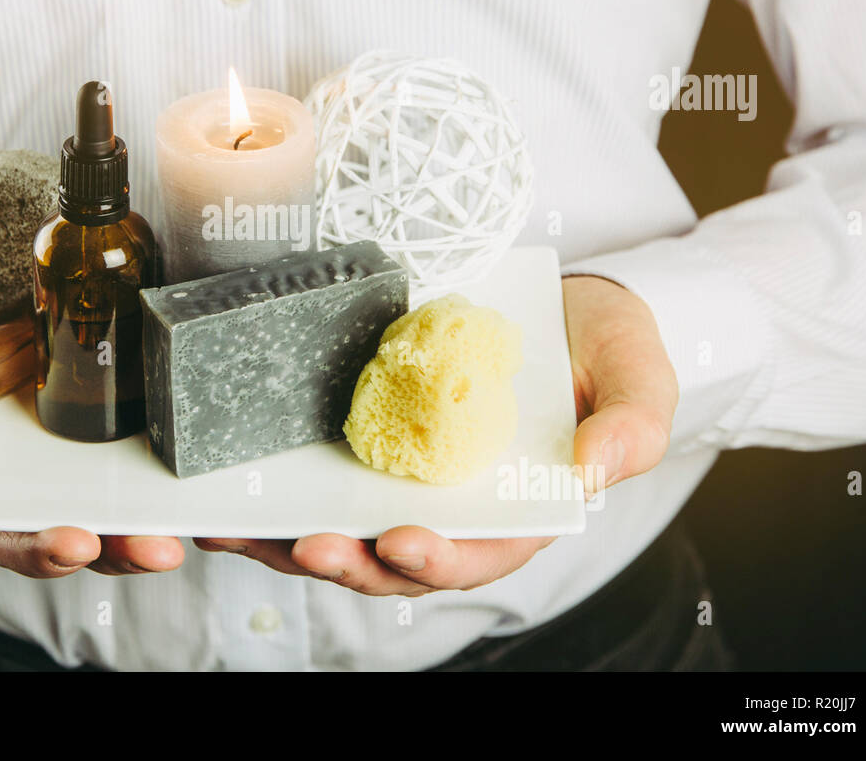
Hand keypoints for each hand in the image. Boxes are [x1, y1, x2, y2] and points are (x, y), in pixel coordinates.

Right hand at [0, 269, 184, 578]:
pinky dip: (172, 458)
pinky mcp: (110, 390)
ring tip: (186, 524)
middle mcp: (30, 465)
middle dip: (118, 547)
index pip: (6, 530)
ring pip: (118, 493)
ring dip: (154, 516)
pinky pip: (146, 436)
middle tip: (155, 548)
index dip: (38, 546)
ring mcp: (74, 432)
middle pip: (78, 524)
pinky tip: (203, 458)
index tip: (74, 539)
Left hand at [194, 274, 677, 595]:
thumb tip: (596, 470)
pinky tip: (225, 494)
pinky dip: (274, 493)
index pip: (474, 555)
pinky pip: (318, 476)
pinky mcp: (368, 438)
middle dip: (348, 559)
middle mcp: (452, 505)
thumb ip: (632, 427)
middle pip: (392, 556)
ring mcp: (404, 475)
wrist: (563, 306)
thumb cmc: (607, 349)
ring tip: (240, 530)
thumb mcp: (640, 378)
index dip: (437, 560)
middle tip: (308, 543)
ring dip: (291, 539)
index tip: (403, 541)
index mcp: (516, 511)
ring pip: (343, 527)